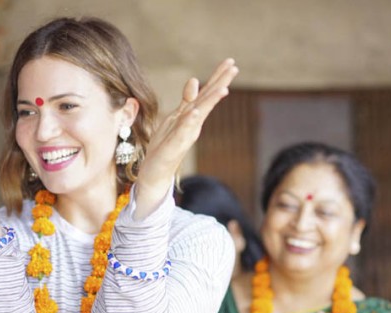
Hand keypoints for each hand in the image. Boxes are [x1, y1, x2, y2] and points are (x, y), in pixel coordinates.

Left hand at [138, 58, 238, 188]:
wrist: (156, 172)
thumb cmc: (165, 144)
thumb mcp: (174, 117)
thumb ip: (185, 101)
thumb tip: (195, 80)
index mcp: (192, 116)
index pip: (207, 93)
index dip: (218, 78)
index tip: (231, 62)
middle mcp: (192, 124)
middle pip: (207, 101)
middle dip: (220, 84)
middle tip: (234, 68)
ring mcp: (184, 135)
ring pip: (199, 115)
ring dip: (210, 102)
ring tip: (223, 89)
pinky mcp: (174, 146)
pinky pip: (183, 132)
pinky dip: (190, 122)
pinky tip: (195, 112)